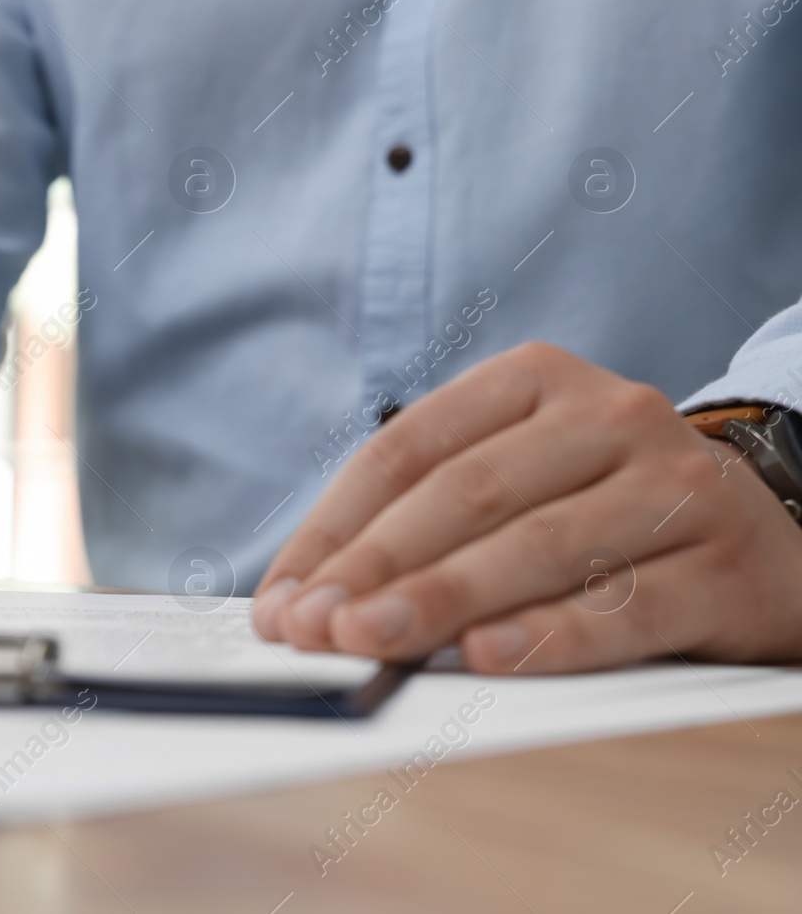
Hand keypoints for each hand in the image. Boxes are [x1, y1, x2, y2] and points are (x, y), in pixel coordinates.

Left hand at [252, 342, 801, 672]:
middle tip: (314, 627)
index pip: (407, 449)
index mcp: (534, 379)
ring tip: (372, 641)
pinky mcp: (724, 564)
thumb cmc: (604, 511)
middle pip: (466, 493)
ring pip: (539, 545)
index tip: (282, 597)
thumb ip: (423, 523)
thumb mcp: (518, 482)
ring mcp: (674, 484)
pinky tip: (487, 657)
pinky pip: (626, 605)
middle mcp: (608, 415)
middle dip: (376, 566)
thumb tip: (304, 601)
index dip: (333, 527)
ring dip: (444, 599)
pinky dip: (550, 634)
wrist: (767, 537)